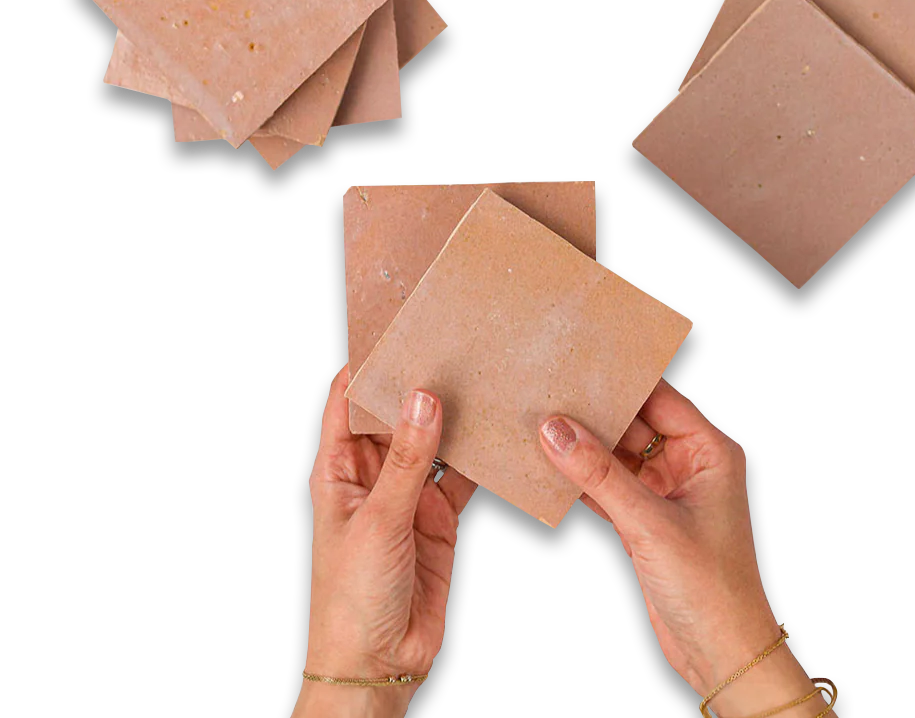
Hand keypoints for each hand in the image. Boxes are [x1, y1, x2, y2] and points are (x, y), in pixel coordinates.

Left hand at [295, 367, 475, 717]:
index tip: (393, 328)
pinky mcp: (438, 520)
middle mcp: (372, 476)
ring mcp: (407, 497)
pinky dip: (479, 461)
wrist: (380, 665)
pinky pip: (461, 479)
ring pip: (430, 443)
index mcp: (337, 470)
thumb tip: (423, 399)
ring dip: (450, 418)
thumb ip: (406, 461)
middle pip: (393, 416)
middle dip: (415, 384)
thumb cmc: (353, 599)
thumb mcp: (378, 521)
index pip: (346, 402)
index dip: (364, 366)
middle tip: (448, 345)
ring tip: (478, 379)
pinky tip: (498, 438)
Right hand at [539, 380, 823, 716]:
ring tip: (542, 430)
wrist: (722, 656)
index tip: (580, 363)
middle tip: (550, 396)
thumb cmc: (712, 589)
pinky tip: (552, 472)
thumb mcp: (650, 524)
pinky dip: (583, 480)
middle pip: (635, 423)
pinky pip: (609, 485)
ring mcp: (667, 492)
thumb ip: (600, 474)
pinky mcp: (647, 520)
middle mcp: (690, 465)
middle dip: (595, 414)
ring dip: (585, 448)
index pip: (660, 397)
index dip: (621, 379)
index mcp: (710, 451)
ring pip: (618, 455)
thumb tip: (557, 430)